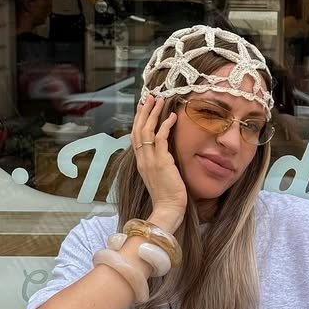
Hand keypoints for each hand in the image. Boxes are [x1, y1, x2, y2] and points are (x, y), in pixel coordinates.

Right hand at [131, 95, 186, 225]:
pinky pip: (161, 138)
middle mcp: (142, 160)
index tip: (142, 108)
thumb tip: (164, 157)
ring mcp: (150, 160)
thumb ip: (159, 166)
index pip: (136, 137)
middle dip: (144, 111)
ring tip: (159, 100)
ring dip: (153, 113)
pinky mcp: (161, 161)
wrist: (168, 210)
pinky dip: (166, 125)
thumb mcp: (160, 178)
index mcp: (141, 163)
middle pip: (138, 129)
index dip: (138, 120)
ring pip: (147, 130)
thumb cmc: (167, 198)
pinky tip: (172, 117)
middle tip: (150, 97)